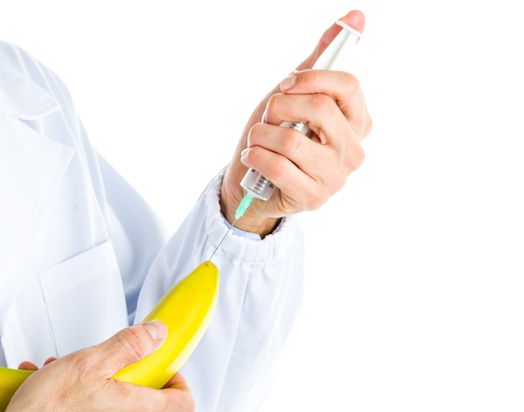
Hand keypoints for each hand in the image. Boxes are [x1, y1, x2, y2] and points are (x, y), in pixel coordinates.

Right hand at [0, 321, 194, 411]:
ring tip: (53, 377)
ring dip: (87, 392)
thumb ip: (128, 346)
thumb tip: (156, 334)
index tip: (161, 367)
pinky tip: (44, 397)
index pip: (183, 404)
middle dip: (114, 378)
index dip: (177, 381)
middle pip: (139, 403)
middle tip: (89, 365)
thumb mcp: (89, 363)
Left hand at [221, 10, 372, 235]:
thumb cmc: (278, 135)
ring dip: (261, 136)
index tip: (284, 85)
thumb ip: (322, 59)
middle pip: (320, 109)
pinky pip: (278, 167)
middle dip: (280, 107)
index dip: (310, 79)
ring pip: (293, 141)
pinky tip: (252, 159)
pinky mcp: (313, 197)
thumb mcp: (296, 93)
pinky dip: (255, 157)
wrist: (252, 181)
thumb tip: (356, 16)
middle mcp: (353, 149)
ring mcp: (336, 177)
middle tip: (268, 116)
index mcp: (357, 120)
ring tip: (256, 141)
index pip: (347, 86)